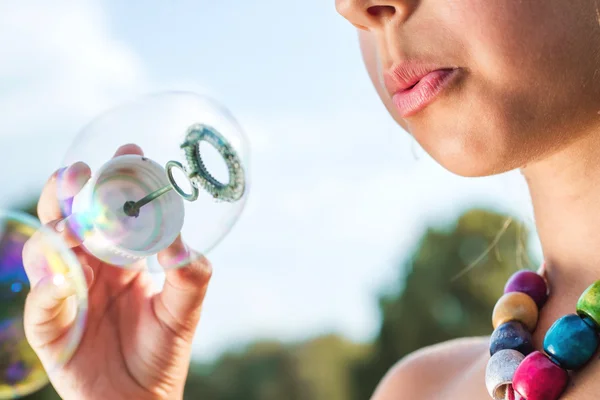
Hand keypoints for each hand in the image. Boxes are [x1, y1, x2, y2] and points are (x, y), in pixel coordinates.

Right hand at [23, 144, 211, 399]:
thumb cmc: (163, 350)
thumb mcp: (184, 309)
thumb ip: (188, 275)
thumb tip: (182, 241)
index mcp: (122, 257)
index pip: (114, 210)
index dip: (117, 180)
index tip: (129, 152)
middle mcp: (92, 266)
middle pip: (71, 218)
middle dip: (72, 192)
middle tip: (81, 172)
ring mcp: (68, 291)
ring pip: (48, 249)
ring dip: (56, 230)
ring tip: (72, 223)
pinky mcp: (50, 324)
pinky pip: (41, 302)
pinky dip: (48, 289)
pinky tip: (65, 280)